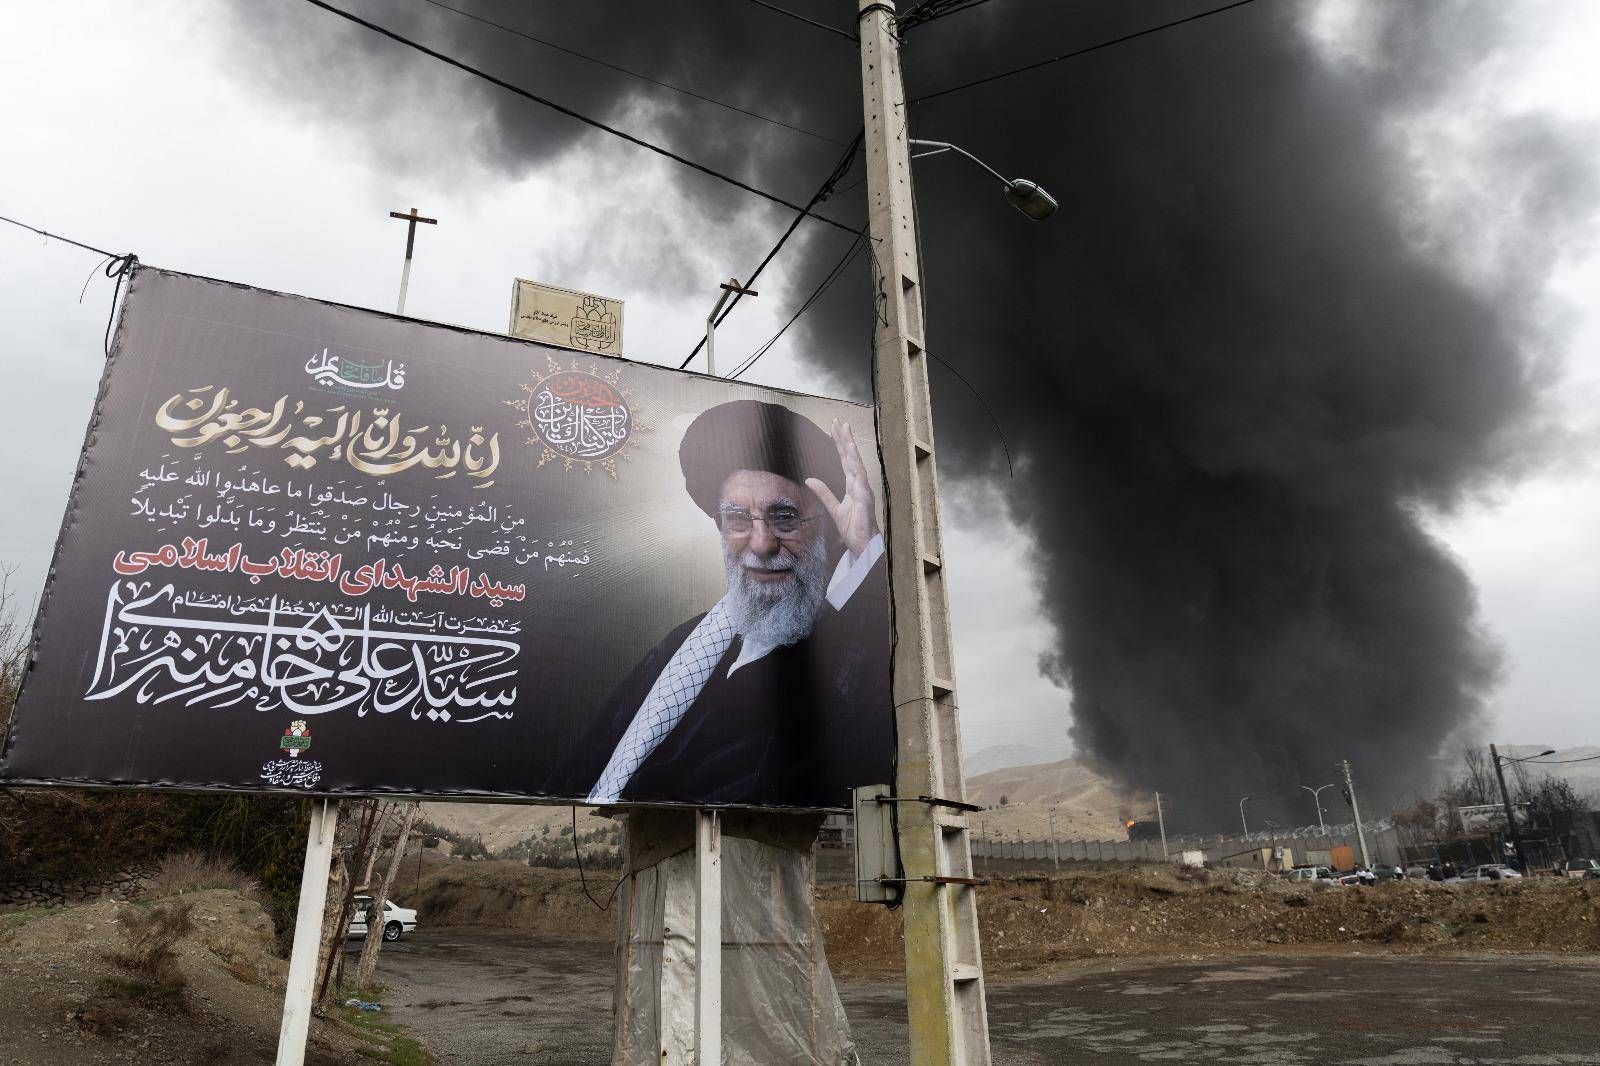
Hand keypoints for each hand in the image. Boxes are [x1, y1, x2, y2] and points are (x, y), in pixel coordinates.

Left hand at [806, 418, 877, 557]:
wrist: (863, 545)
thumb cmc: (853, 528)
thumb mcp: (833, 508)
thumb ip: (823, 492)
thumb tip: (809, 478)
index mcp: (852, 485)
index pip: (845, 460)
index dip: (839, 444)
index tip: (834, 428)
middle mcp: (859, 483)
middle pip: (850, 456)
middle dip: (844, 438)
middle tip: (838, 421)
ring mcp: (864, 489)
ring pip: (856, 462)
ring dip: (850, 446)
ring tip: (845, 430)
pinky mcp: (865, 497)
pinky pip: (860, 478)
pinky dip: (856, 465)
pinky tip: (852, 454)